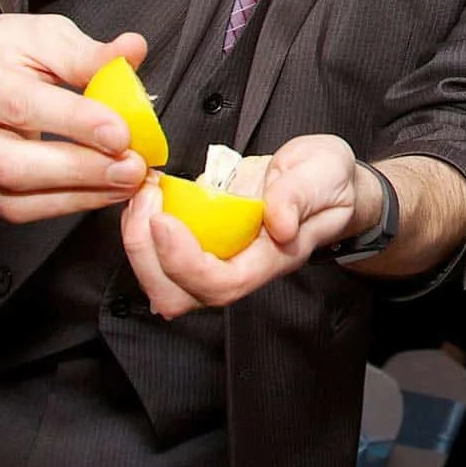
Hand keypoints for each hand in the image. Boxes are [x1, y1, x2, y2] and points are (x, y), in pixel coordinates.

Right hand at [0, 0, 150, 220]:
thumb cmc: (6, 49)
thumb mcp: (48, 36)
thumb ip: (90, 53)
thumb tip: (133, 50)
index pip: (23, 107)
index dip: (77, 124)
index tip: (123, 134)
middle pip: (13, 165)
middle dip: (81, 171)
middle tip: (133, 168)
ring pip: (14, 198)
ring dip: (79, 196)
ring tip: (126, 182)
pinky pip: (15, 208)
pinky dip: (65, 204)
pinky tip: (102, 190)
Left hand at [122, 134, 366, 317]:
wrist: (323, 177)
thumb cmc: (327, 179)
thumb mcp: (326, 172)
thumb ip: (301, 195)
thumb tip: (278, 223)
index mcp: (274, 257)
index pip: (223, 283)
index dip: (185, 262)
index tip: (163, 220)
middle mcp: (241, 266)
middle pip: (181, 295)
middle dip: (147, 256)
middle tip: (144, 201)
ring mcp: (217, 256)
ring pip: (163, 282)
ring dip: (138, 244)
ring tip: (142, 195)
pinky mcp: (201, 240)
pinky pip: (159, 254)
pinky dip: (141, 229)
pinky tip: (148, 194)